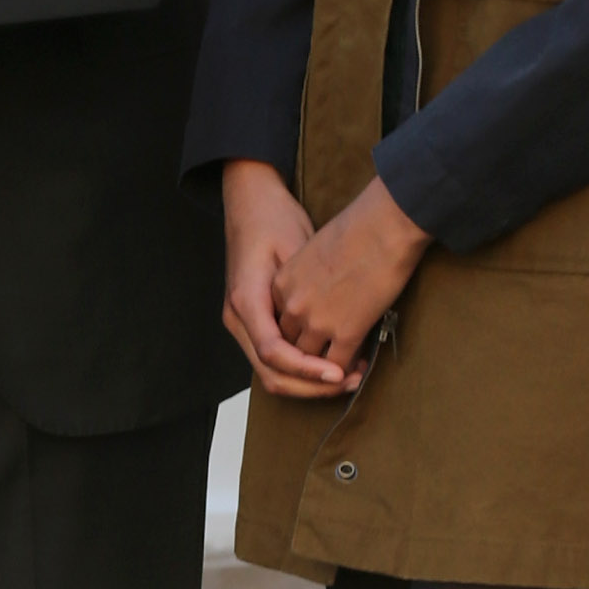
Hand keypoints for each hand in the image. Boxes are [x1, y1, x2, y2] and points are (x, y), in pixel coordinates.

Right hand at [221, 159, 355, 398]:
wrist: (251, 202)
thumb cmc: (273, 219)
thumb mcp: (294, 249)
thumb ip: (306, 293)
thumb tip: (334, 330)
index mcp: (246, 299)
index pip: (273, 353)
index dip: (308, 370)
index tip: (339, 373)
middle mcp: (237, 318)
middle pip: (271, 374)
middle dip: (313, 387)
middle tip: (351, 380)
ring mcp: (241, 322)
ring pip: (272, 372)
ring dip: (309, 383)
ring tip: (348, 375)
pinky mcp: (253, 321)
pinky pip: (275, 358)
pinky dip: (301, 369)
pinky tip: (331, 361)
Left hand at [268, 176, 431, 375]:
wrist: (382, 226)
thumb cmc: (355, 229)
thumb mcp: (313, 251)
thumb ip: (306, 277)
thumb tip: (319, 295)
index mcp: (282, 283)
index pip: (278, 323)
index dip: (296, 335)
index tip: (314, 339)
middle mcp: (293, 305)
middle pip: (289, 347)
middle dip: (306, 360)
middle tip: (326, 364)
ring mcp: (316, 321)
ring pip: (310, 363)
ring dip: (326, 371)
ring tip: (345, 371)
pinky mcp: (345, 331)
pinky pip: (338, 365)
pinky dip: (348, 371)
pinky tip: (360, 367)